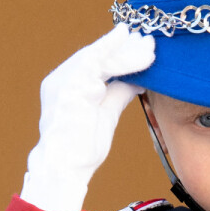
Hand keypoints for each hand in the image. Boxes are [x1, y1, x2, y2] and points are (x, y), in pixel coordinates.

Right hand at [22, 24, 155, 210]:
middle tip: (148, 40)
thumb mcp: (106, 114)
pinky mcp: (69, 87)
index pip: (94, 62)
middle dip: (124, 47)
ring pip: (99, 57)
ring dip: (126, 52)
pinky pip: (99, 66)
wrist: (63, 170)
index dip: (117, 52)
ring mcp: (63, 82)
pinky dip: (122, 61)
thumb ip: (118, 93)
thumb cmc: (82, 149)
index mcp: (67, 85)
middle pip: (96, 55)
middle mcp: (61, 79)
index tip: (140, 45)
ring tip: (149, 47)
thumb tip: (139, 79)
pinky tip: (141, 58)